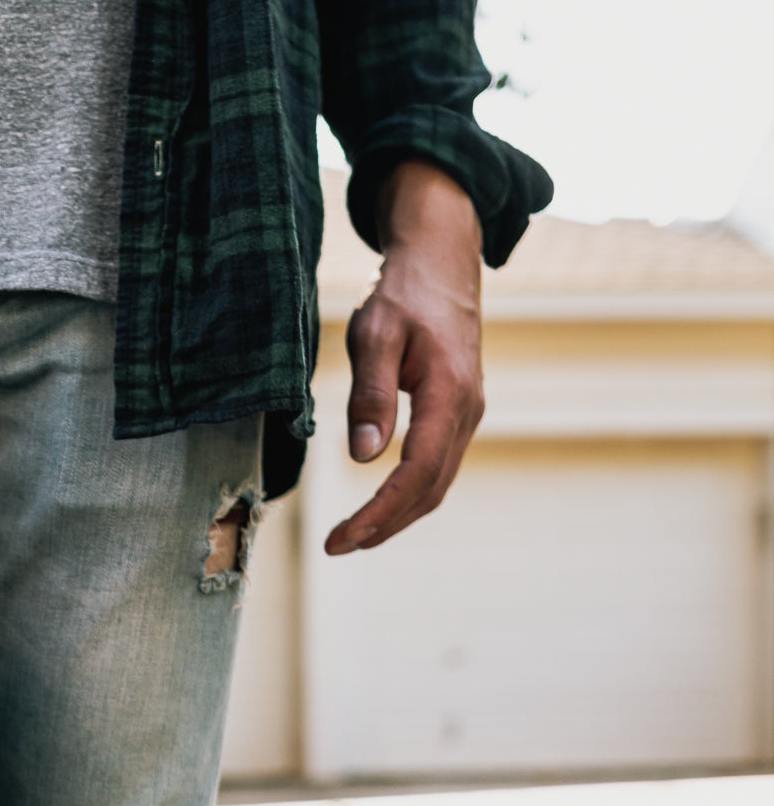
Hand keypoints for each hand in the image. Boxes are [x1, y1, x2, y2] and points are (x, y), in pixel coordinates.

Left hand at [324, 160, 483, 555]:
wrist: (441, 260)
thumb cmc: (404, 292)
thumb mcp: (376, 334)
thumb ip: (371, 394)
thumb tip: (364, 457)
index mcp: (450, 395)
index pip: (415, 475)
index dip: (378, 514)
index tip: (341, 539)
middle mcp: (467, 411)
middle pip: (429, 490)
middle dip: (385, 525)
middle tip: (339, 545)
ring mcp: (467, 413)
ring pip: (436, 483)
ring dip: (397, 516)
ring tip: (355, 536)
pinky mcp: (458, 412)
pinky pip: (437, 466)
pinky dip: (409, 494)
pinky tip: (381, 504)